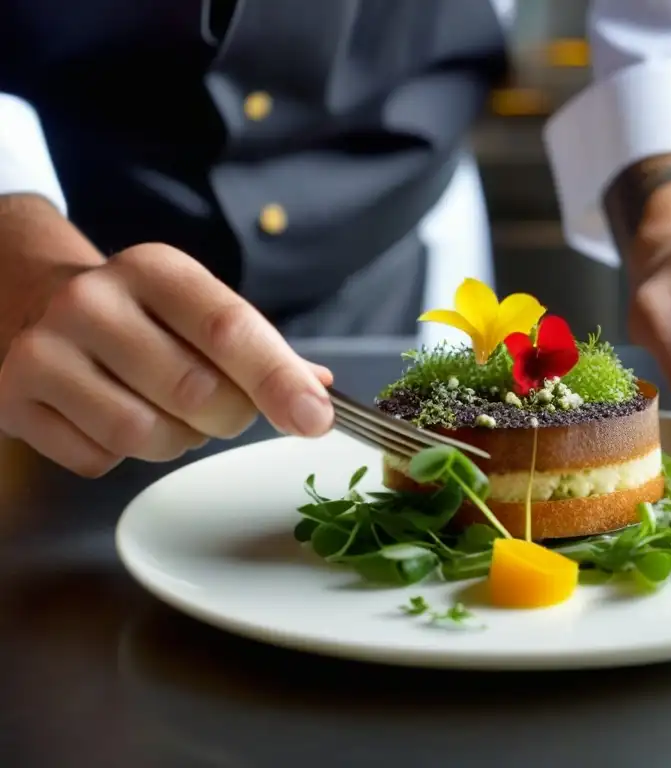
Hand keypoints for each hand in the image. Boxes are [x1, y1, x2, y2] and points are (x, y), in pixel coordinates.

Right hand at [0, 243, 334, 476]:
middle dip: (228, 416)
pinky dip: (120, 454)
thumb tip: (319, 388)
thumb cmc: (135, 314)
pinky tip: (108, 416)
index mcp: (154, 269)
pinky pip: (98, 460)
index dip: (278, 380)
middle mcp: (93, 301)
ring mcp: (44, 351)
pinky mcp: (14, 401)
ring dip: (175, 440)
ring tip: (162, 410)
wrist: (24, 302)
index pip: (229, 328)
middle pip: (196, 392)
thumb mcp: (193, 307)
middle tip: (220, 407)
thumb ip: (260, 347)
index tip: (315, 418)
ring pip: (146, 435)